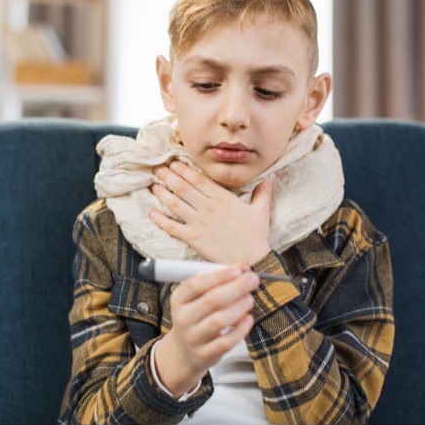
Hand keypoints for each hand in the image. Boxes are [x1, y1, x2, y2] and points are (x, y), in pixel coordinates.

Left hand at [150, 161, 274, 263]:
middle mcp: (208, 208)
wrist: (250, 260)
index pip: (199, 180)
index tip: (173, 164)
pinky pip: (173, 227)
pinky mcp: (193, 238)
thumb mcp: (261, 210)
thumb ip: (263, 191)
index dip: (184, 170)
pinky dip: (161, 220)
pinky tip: (152, 213)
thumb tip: (272, 175)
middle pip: (183, 188)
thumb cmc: (256, 236)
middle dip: (168, 177)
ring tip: (153, 186)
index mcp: (223, 198)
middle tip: (157, 169)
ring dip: (162, 194)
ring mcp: (199, 223)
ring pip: (175, 204)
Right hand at [154, 264, 258, 397]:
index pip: (196, 284)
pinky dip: (240, 329)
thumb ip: (219, 280)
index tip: (238, 270)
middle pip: (211, 300)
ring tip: (250, 299)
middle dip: (236, 288)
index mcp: (179, 299)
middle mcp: (183, 318)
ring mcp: (193, 338)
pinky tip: (248, 318)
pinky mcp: (204, 355)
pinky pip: (226, 342)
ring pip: (220, 320)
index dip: (218, 276)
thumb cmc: (197, 315)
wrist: (184, 350)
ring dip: (239, 307)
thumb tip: (243, 268)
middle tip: (253, 279)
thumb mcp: (199, 296)